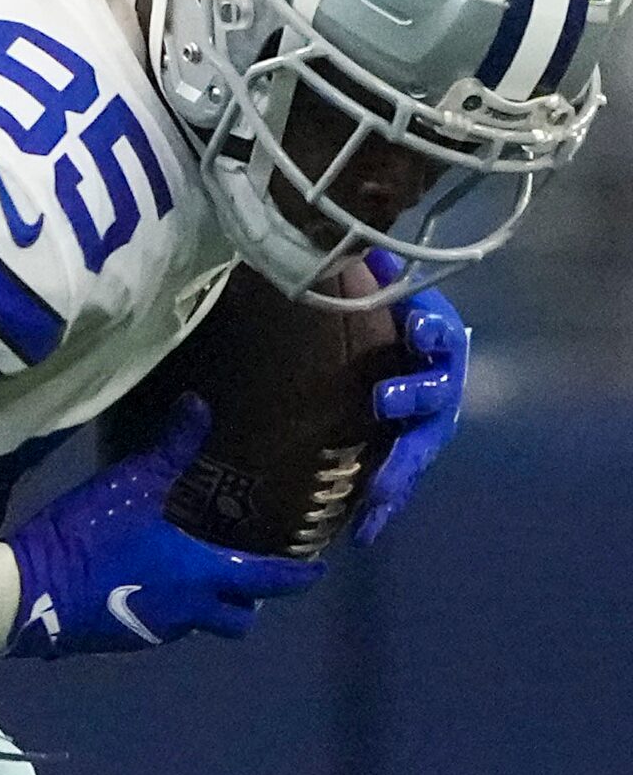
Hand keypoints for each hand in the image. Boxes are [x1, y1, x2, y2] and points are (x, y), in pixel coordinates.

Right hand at [0, 395, 320, 657]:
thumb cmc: (89, 539)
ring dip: (204, 604)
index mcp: (200, 574)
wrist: (27, 593)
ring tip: (190, 574)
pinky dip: (166, 607)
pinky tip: (142, 583)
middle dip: (249, 600)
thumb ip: (169, 449)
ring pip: (198, 623)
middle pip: (239, 618)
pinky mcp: (122, 639)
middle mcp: (188, 610)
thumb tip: (199, 405)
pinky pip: (161, 626)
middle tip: (245, 577)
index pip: (266, 581)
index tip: (315, 570)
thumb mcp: (129, 484)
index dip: (295, 577)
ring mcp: (154, 630)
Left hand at [354, 255, 466, 545]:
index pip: (438, 331)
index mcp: (430, 338)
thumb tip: (336, 242)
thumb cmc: (368, 315)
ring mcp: (424, 420)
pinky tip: (364, 532)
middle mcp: (435, 380)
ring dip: (399, 468)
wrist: (374, 351)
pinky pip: (395, 480)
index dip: (432, 330)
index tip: (420, 328)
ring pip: (419, 446)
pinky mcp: (403, 451)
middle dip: (413, 397)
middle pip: (434, 393)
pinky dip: (382, 505)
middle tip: (384, 399)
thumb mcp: (366, 289)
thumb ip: (359, 274)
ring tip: (377, 494)